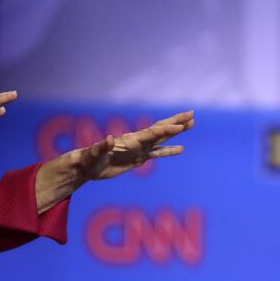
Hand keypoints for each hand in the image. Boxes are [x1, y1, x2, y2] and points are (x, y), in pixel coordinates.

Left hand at [69, 110, 194, 181]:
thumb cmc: (88, 160)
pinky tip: (182, 149)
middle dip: (177, 122)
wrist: (86, 166)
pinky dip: (170, 151)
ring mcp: (140, 149)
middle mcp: (138, 142)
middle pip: (161, 129)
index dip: (166, 130)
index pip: (152, 133)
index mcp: (130, 140)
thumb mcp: (93, 154)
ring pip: (163, 138)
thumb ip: (101, 146)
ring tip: (192, 124)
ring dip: (177, 132)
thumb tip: (110, 138)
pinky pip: (158, 153)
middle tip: (192, 114)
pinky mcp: (139, 158)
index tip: (180, 126)